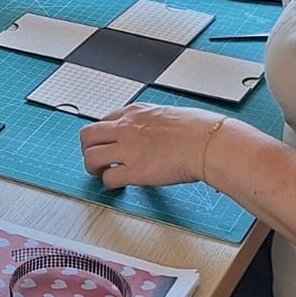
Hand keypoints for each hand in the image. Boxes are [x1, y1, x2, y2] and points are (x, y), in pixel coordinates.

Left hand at [80, 104, 225, 189]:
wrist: (208, 143)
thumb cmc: (198, 129)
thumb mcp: (168, 114)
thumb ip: (152, 122)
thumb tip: (150, 132)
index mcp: (135, 112)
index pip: (104, 120)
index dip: (103, 134)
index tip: (107, 142)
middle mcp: (126, 128)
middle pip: (87, 135)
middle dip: (88, 148)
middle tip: (96, 158)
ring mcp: (128, 149)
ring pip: (90, 157)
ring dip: (93, 167)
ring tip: (102, 173)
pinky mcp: (135, 171)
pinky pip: (108, 178)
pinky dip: (110, 183)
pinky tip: (118, 184)